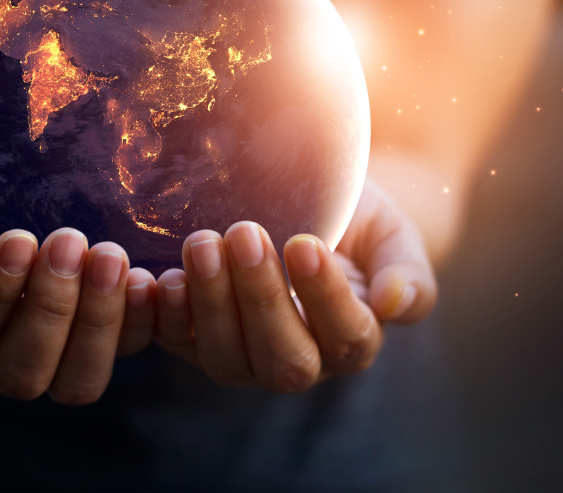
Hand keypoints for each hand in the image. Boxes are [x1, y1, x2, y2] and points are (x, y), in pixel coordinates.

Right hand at [0, 167, 157, 403]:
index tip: (17, 238)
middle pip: (24, 371)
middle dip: (50, 308)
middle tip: (69, 239)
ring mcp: (55, 357)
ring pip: (77, 379)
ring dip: (100, 322)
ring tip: (111, 257)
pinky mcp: (103, 339)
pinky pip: (127, 351)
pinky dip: (141, 321)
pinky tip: (150, 277)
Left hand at [153, 177, 436, 391]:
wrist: (303, 202)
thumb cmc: (355, 218)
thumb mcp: (390, 233)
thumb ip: (405, 269)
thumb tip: (394, 303)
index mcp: (353, 339)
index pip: (346, 336)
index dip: (325, 297)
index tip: (304, 244)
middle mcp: (300, 361)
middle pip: (283, 359)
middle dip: (260, 298)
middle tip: (244, 233)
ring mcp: (243, 357)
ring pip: (226, 359)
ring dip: (210, 304)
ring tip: (202, 242)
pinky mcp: (194, 342)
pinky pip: (175, 344)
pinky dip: (163, 316)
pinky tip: (156, 276)